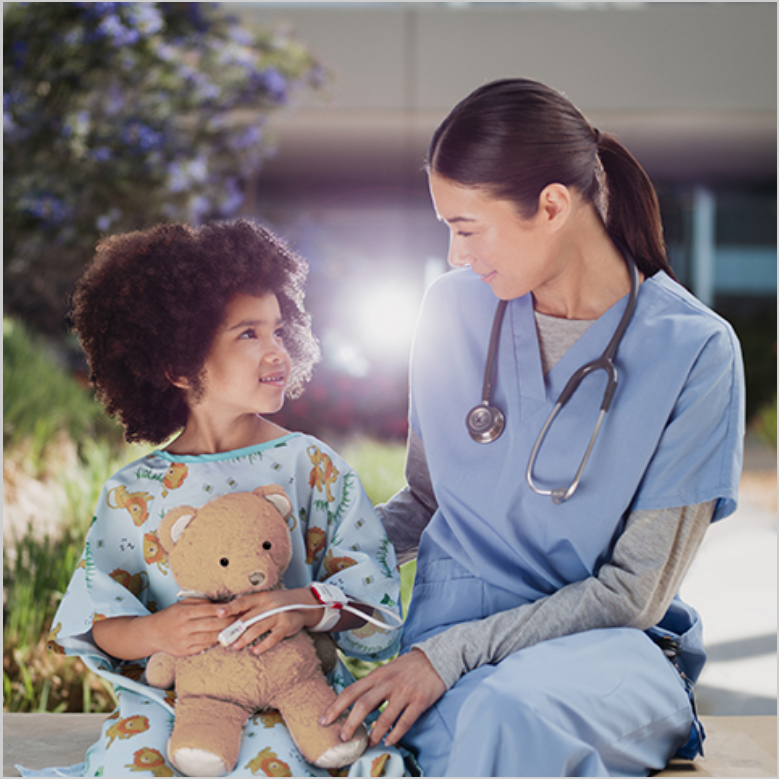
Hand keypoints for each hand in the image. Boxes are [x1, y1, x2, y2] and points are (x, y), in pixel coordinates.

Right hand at [150, 598, 235, 656]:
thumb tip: (219, 603)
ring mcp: (184, 641)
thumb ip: (200, 602)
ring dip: (224, 634)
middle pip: (212, 625)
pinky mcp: (184, 652)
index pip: (209, 610)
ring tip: (235, 630)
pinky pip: (204, 647)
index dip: (224, 610)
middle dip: (228, 622)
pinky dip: (214, 643)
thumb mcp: (183, 604)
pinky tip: (221, 638)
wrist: (152, 633)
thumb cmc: (171, 616)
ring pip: (210, 638)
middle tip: (240, 619)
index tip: (236, 608)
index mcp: (184, 612)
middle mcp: (184, 627)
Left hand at [216, 588, 320, 654]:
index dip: (230, 607)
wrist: (304, 604)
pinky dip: (264, 644)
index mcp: (260, 597)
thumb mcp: (265, 601)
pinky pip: (273, 637)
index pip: (243, 602)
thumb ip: (250, 608)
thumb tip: (227, 618)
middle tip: (223, 639)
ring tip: (235, 646)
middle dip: (234, 630)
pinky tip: (255, 651)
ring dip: (245, 638)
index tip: (218, 613)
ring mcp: (278, 614)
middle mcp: (269, 604)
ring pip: (259, 627)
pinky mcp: (286, 625)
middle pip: (248, 618)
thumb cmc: (278, 604)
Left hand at [321, 649, 446, 747]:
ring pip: (385, 716)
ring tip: (368, 743)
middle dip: (350, 723)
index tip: (324, 720)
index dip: (336, 706)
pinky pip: (405, 721)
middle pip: (364, 704)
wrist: (436, 657)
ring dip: (374, 733)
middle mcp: (388, 682)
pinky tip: (389, 741)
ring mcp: (404, 692)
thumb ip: (372, 686)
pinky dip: (396, 734)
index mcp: (377, 675)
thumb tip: (356, 706)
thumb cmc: (408, 666)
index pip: (352, 691)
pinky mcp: (419, 700)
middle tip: (342, 738)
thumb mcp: (387, 670)